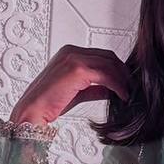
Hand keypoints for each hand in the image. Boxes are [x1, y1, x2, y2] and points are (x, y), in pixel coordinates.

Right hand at [9, 45, 129, 126]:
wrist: (32, 111)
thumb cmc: (49, 104)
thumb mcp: (78, 92)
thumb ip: (94, 88)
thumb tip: (111, 89)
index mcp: (69, 53)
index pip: (101, 55)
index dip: (117, 69)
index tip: (126, 83)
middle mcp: (71, 52)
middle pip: (108, 56)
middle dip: (123, 72)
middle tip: (131, 88)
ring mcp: (74, 58)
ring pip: (109, 64)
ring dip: (122, 79)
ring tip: (127, 94)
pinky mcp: (78, 69)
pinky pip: (106, 74)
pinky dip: (118, 85)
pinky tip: (121, 96)